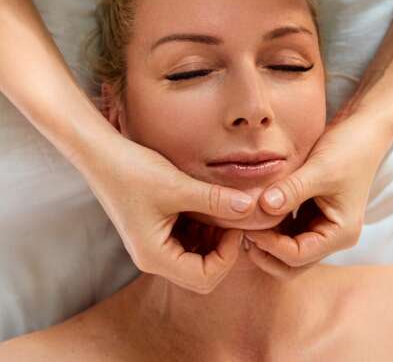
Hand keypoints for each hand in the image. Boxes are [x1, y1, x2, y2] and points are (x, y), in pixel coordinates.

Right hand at [80, 133, 254, 293]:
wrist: (102, 155)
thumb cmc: (132, 171)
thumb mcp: (177, 186)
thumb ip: (214, 200)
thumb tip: (248, 207)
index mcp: (155, 257)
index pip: (204, 278)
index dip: (228, 255)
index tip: (236, 225)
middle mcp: (154, 258)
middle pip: (202, 272)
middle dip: (223, 248)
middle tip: (232, 218)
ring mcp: (154, 245)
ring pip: (196, 255)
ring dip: (214, 237)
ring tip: (220, 208)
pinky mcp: (156, 231)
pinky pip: (187, 239)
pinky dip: (202, 226)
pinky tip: (206, 204)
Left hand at [242, 112, 392, 278]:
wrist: (363, 131)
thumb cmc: (349, 149)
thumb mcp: (320, 169)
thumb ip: (292, 189)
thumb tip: (263, 206)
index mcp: (340, 233)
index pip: (298, 255)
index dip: (269, 245)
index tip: (247, 228)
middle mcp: (332, 235)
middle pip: (292, 263)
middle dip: (265, 252)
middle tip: (241, 231)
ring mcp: (322, 226)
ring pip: (288, 249)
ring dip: (266, 241)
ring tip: (244, 222)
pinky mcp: (311, 214)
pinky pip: (287, 230)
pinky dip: (271, 227)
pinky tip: (255, 212)